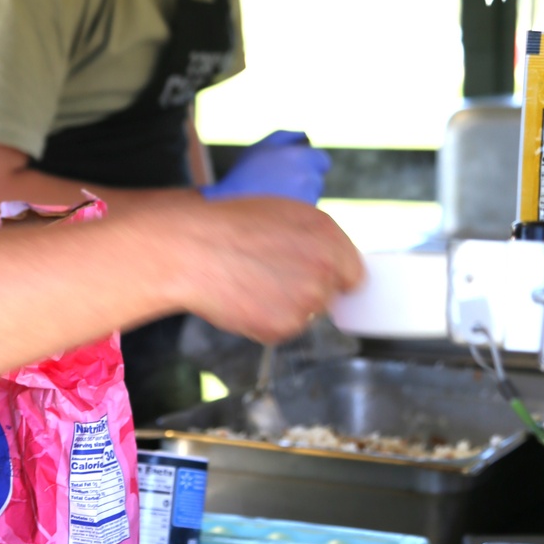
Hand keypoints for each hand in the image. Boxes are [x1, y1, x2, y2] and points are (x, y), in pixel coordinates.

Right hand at [171, 193, 363, 343]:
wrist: (190, 248)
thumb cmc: (227, 224)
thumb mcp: (281, 213)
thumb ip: (313, 238)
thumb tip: (326, 259)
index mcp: (329, 235)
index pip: (353, 273)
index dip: (330, 276)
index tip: (312, 276)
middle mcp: (326, 268)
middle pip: (329, 296)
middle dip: (305, 291)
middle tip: (271, 278)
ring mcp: (307, 301)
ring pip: (304, 315)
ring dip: (284, 307)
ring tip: (250, 284)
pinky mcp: (284, 327)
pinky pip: (280, 330)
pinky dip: (263, 322)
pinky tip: (242, 300)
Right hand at [201, 130, 329, 205]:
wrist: (228, 211)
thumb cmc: (244, 176)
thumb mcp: (259, 149)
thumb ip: (285, 137)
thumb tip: (305, 136)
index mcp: (299, 156)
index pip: (322, 160)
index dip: (310, 165)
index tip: (297, 170)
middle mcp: (306, 177)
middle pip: (316, 181)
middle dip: (303, 183)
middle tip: (278, 188)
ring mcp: (307, 200)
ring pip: (311, 199)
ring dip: (299, 200)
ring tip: (272, 202)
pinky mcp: (304, 220)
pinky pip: (307, 217)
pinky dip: (295, 217)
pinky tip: (276, 215)